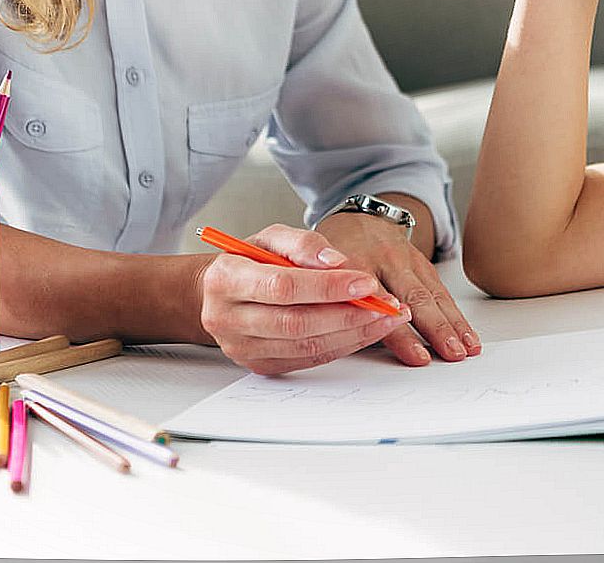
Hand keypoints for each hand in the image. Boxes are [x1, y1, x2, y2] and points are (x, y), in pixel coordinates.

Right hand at [198, 223, 412, 375]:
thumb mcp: (270, 238)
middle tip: (386, 305)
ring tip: (386, 318)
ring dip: (353, 334)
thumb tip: (337, 262)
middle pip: (296, 322)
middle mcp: (228, 318)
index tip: (366, 283)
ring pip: (305, 345)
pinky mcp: (259, 365)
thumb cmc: (249, 261)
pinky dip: (342, 346)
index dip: (328, 287)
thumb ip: (303, 244)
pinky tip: (365, 332)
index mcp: (227, 279)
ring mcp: (242, 348)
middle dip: (349, 315)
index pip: (283, 286)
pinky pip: (307, 359)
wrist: (216, 294)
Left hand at [316, 208, 481, 366]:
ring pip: (433, 294)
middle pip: (414, 296)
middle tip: (451, 353)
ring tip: (467, 349)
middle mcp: (384, 260)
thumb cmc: (330, 257)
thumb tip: (335, 339)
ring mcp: (407, 260)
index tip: (416, 355)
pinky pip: (441, 291)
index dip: (398, 331)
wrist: (356, 220)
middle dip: (436, 327)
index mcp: (354, 262)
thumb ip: (324, 299)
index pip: (378, 301)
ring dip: (452, 323)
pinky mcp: (422, 263)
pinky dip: (456, 315)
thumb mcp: (315, 270)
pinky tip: (468, 335)